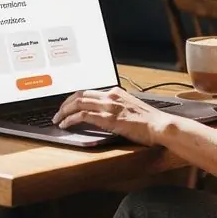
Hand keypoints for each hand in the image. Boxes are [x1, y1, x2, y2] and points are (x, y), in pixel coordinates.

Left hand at [52, 87, 170, 145]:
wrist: (159, 126)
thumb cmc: (149, 121)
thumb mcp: (131, 108)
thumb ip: (117, 107)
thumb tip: (105, 113)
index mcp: (116, 92)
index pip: (89, 91)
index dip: (74, 98)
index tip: (67, 105)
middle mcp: (110, 95)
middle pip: (80, 94)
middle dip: (65, 103)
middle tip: (57, 112)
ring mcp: (108, 106)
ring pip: (78, 103)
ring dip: (63, 111)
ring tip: (57, 119)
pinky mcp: (107, 118)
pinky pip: (82, 115)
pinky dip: (70, 119)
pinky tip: (65, 125)